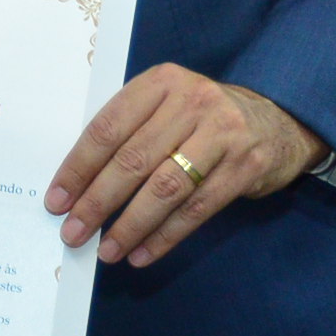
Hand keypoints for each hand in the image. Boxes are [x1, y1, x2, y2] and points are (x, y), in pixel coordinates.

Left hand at [44, 65, 326, 267]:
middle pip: (133, 160)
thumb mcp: (167, 104)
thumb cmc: (203, 117)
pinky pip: (197, 209)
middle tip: (73, 233)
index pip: (108, 128)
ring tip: (106, 251)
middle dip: (98, 202)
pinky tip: (142, 254)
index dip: (78, 168)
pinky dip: (165, 236)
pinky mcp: (245, 166)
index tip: (57, 201)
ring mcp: (223, 133)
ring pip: (165, 188)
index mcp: (161, 82)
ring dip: (130, 225)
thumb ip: (130, 130)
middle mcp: (192, 102)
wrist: (279, 119)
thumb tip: (79, 185)